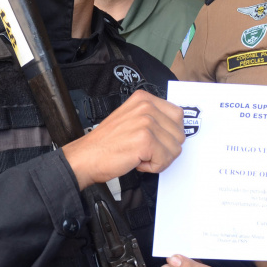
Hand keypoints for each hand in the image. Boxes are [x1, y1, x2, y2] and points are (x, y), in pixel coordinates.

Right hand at [62, 91, 184, 188]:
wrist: (86, 157)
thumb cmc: (107, 143)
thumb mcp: (131, 118)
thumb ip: (153, 117)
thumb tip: (176, 128)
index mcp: (144, 99)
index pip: (178, 115)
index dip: (169, 133)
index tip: (156, 140)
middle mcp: (146, 107)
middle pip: (180, 133)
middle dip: (166, 148)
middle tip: (146, 150)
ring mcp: (146, 122)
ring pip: (175, 148)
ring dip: (159, 158)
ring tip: (140, 154)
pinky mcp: (145, 141)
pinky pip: (165, 160)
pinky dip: (153, 167)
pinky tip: (137, 161)